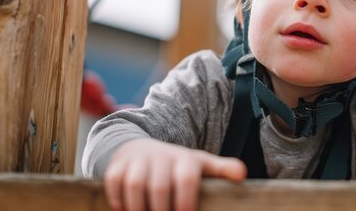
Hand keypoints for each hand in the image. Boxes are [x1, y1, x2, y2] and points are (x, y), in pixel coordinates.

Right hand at [104, 139, 246, 210]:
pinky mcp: (117, 166)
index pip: (186, 178)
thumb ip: (221, 170)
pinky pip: (114, 183)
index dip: (186, 201)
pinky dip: (118, 201)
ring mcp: (137, 160)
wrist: (143, 150)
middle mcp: (161, 157)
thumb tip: (242, 174)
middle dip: (161, 210)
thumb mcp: (201, 165)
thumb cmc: (178, 166)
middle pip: (160, 187)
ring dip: (139, 208)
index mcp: (185, 159)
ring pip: (135, 185)